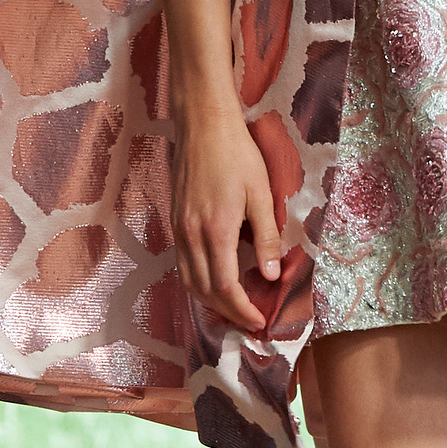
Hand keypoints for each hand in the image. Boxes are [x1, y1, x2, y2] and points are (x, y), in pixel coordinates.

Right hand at [170, 97, 282, 333]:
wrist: (203, 125)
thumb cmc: (237, 154)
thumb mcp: (262, 194)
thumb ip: (267, 237)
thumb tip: (271, 276)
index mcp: (215, 231)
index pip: (225, 288)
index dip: (242, 310)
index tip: (259, 322)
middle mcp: (191, 235)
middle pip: (203, 291)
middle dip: (227, 313)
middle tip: (250, 322)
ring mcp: (179, 229)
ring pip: (188, 281)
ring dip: (210, 302)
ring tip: (234, 309)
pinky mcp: (175, 221)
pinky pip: (182, 264)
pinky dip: (198, 282)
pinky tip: (215, 282)